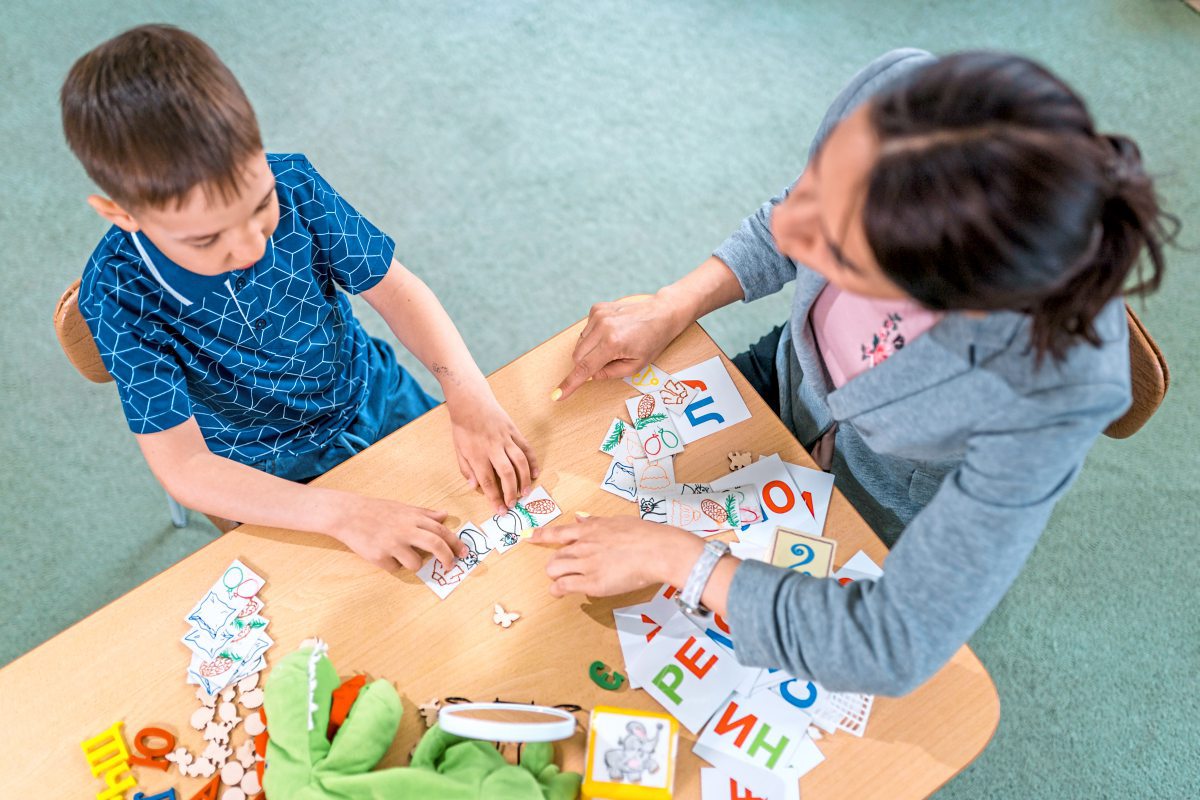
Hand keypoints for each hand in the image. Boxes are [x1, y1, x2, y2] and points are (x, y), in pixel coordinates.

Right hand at [327, 494, 464, 571]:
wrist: (348, 514)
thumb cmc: (378, 510)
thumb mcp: (404, 508)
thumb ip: (425, 514)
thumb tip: (445, 515)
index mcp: (413, 518)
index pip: (442, 532)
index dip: (455, 544)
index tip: (464, 553)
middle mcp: (405, 530)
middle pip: (436, 546)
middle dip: (447, 558)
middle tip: (450, 566)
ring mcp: (392, 544)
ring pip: (416, 564)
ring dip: (415, 564)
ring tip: (403, 555)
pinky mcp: (379, 557)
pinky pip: (395, 568)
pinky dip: (393, 565)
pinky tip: (385, 554)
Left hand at [446, 388, 539, 511]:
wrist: (471, 402)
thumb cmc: (463, 427)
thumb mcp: (458, 450)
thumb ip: (466, 470)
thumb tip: (475, 487)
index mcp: (477, 455)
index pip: (487, 482)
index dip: (495, 498)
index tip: (500, 511)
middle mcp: (493, 448)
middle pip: (506, 474)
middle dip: (511, 492)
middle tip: (514, 505)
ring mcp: (505, 439)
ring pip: (519, 462)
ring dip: (524, 479)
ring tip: (526, 492)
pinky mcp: (514, 431)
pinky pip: (526, 448)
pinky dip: (532, 461)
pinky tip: (535, 473)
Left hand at [530, 513, 702, 596]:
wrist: (657, 550)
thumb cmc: (645, 535)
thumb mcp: (617, 521)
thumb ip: (596, 523)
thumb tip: (581, 519)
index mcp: (590, 529)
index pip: (557, 532)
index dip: (540, 536)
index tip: (529, 538)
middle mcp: (583, 545)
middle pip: (555, 556)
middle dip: (556, 564)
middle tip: (563, 569)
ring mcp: (586, 564)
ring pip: (554, 570)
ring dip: (556, 577)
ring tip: (561, 582)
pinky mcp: (591, 583)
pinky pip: (563, 587)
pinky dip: (558, 590)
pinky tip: (560, 593)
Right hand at [554, 293, 691, 400]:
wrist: (662, 313)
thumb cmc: (653, 340)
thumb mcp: (636, 365)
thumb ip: (611, 373)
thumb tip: (591, 376)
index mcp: (613, 343)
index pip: (585, 368)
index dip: (570, 384)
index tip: (557, 395)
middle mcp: (602, 327)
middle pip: (578, 356)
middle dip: (586, 365)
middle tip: (608, 363)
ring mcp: (598, 315)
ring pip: (580, 343)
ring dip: (591, 350)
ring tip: (613, 345)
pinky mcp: (597, 309)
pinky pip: (586, 331)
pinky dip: (594, 337)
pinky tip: (611, 334)